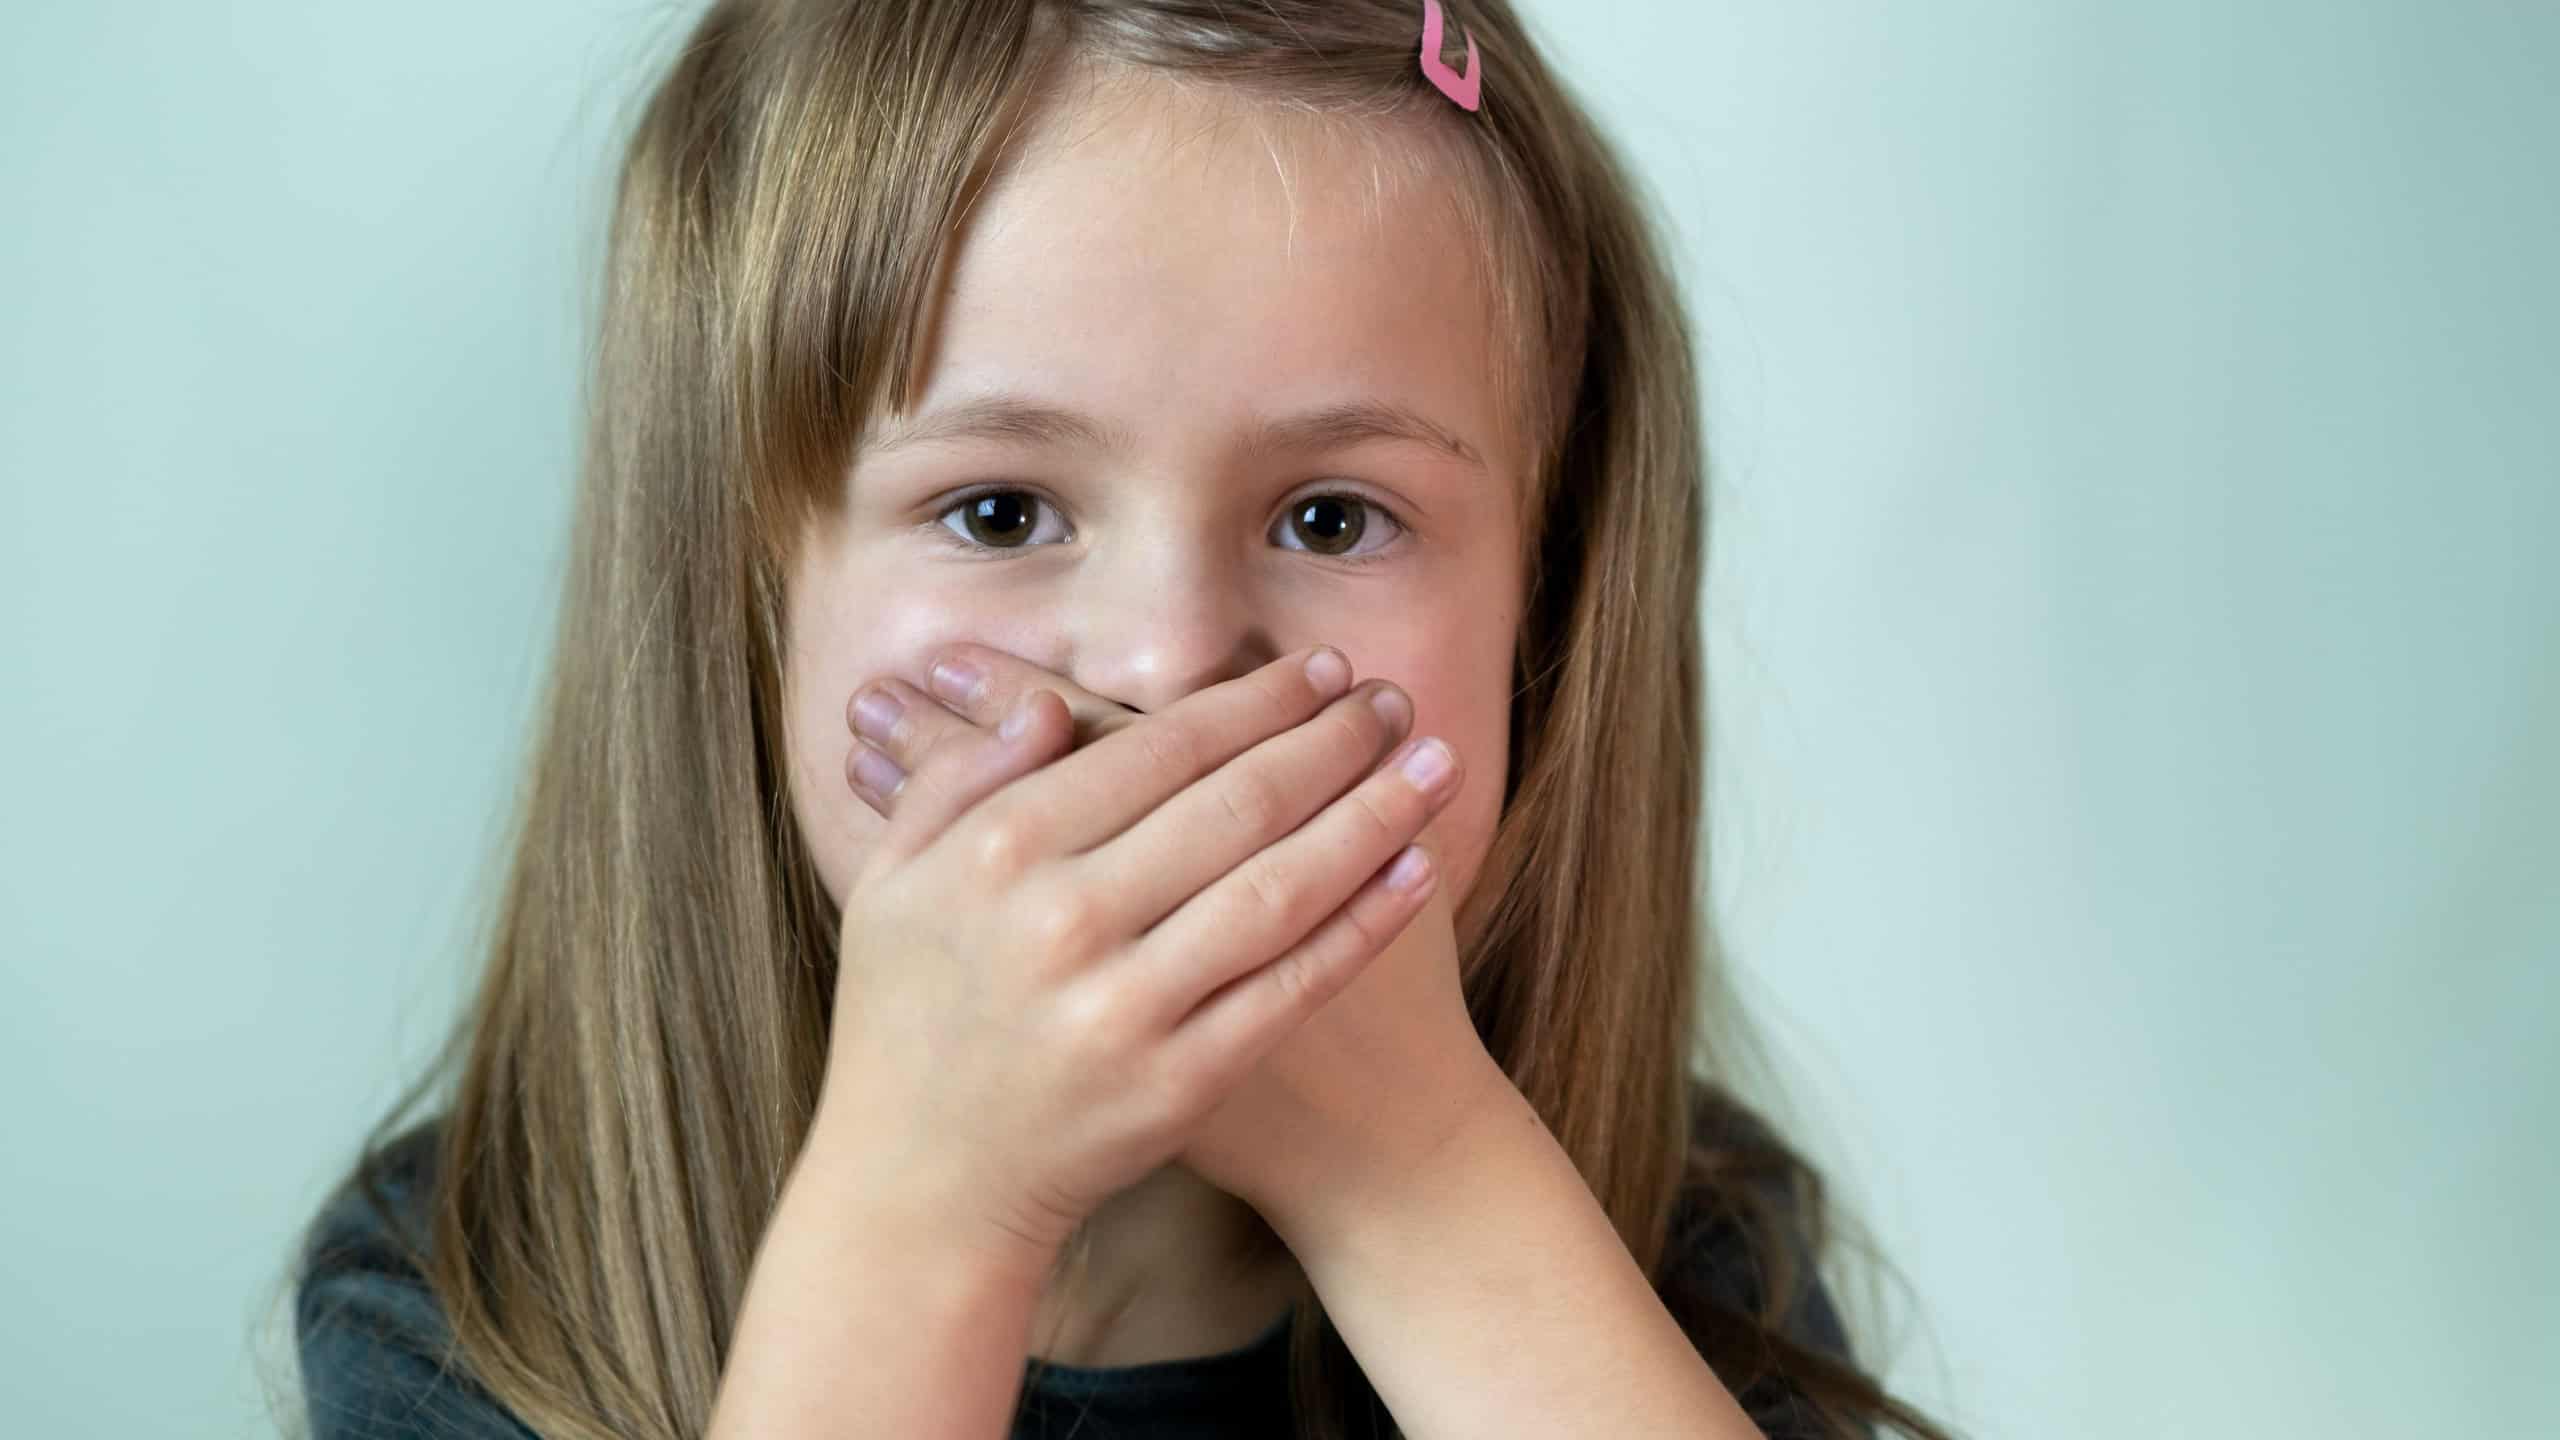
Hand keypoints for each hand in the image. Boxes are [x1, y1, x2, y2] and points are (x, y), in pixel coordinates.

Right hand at [840, 644, 1508, 1243]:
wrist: (920, 1187)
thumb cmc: (906, 1020)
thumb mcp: (891, 884)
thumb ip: (957, 782)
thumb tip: (1045, 703)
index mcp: (999, 854)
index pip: (1157, 749)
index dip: (1253, 701)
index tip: (1320, 670)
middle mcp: (1065, 923)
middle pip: (1234, 805)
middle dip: (1331, 740)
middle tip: (1393, 699)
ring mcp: (1127, 1008)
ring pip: (1279, 887)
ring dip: (1372, 816)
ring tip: (1436, 763)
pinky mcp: (1178, 1083)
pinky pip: (1291, 987)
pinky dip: (1363, 926)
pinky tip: (1418, 870)